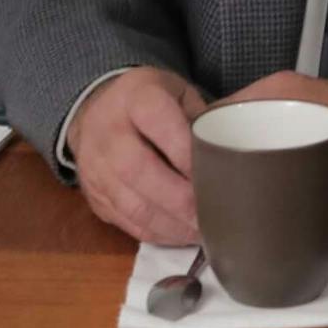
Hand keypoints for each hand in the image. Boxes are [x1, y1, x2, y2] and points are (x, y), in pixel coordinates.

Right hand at [69, 67, 205, 247]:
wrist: (96, 112)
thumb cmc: (151, 103)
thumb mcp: (178, 94)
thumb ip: (201, 120)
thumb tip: (233, 158)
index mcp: (135, 97)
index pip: (156, 120)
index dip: (185, 150)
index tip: (215, 173)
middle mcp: (108, 131)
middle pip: (137, 170)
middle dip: (180, 199)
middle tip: (212, 215)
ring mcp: (95, 167)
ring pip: (131, 204)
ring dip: (171, 224)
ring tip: (202, 231)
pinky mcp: (93, 196)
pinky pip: (126, 222)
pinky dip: (158, 233)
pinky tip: (181, 233)